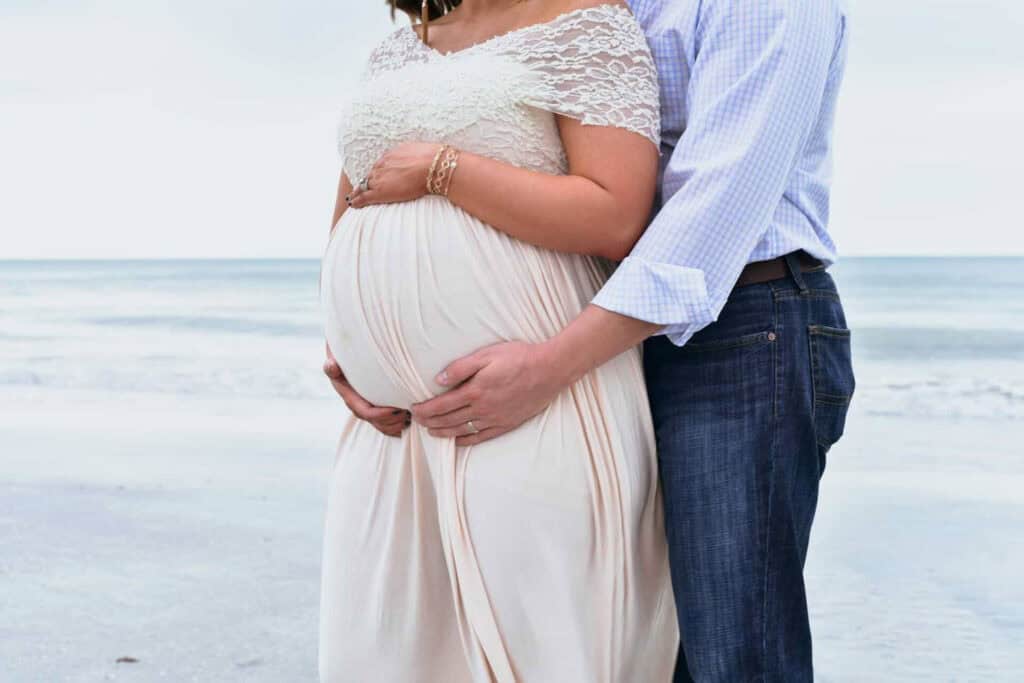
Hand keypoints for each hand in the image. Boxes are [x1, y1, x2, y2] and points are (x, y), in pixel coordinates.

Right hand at [324, 342, 409, 436]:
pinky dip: (397, 426)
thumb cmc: (344, 356)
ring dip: (396, 424)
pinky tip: (408, 422)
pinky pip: (385, 424)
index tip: (397, 408)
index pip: (366, 412)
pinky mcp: (376, 406)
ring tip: (409, 415)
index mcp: (350, 397)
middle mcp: (358, 405)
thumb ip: (332, 365)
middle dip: (392, 421)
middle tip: (408, 411)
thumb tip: (331, 365)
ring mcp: (367, 407)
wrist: (347, 356)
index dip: (381, 414)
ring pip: (381, 425)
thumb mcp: (336, 359)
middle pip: (376, 422)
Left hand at [347, 142, 440, 208]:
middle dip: (364, 182)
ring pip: (364, 186)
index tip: (374, 178)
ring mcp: (380, 179)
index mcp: (390, 155)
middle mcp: (382, 165)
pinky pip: (364, 197)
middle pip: (369, 176)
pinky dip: (357, 201)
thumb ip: (412, 156)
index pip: (379, 166)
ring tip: (352, 198)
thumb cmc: (433, 160)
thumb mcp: (419, 152)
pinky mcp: (380, 192)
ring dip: (357, 192)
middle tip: (357, 189)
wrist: (433, 167)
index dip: (377, 174)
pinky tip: (353, 204)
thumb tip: (415, 159)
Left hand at [410, 341, 570, 445]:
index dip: (425, 409)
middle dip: (429, 422)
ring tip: (431, 432)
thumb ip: (460, 368)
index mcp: (474, 391)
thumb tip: (438, 380)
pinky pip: (481, 437)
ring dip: (443, 432)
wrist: (549, 370)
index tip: (414, 409)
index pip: (441, 405)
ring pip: (462, 430)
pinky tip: (458, 441)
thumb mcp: (487, 355)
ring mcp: (494, 419)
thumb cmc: (518, 358)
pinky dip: (466, 440)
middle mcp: (482, 409)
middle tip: (417, 421)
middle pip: (448, 420)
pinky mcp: (506, 424)